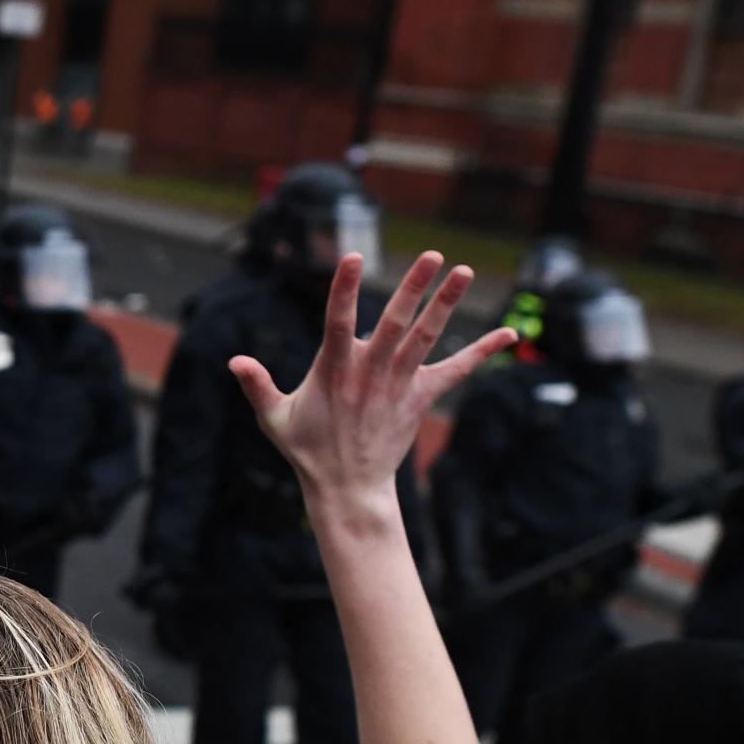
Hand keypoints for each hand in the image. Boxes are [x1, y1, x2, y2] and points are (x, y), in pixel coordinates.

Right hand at [229, 251, 509, 516]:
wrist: (347, 488)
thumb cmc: (307, 449)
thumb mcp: (274, 418)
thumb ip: (256, 385)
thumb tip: (234, 360)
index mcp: (334, 370)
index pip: (338, 321)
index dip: (345, 289)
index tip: (353, 257)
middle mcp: (370, 372)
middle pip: (395, 323)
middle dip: (413, 288)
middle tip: (432, 255)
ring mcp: (398, 384)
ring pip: (426, 337)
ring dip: (445, 303)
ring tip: (463, 271)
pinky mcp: (420, 398)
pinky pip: (456, 371)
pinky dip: (483, 352)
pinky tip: (509, 334)